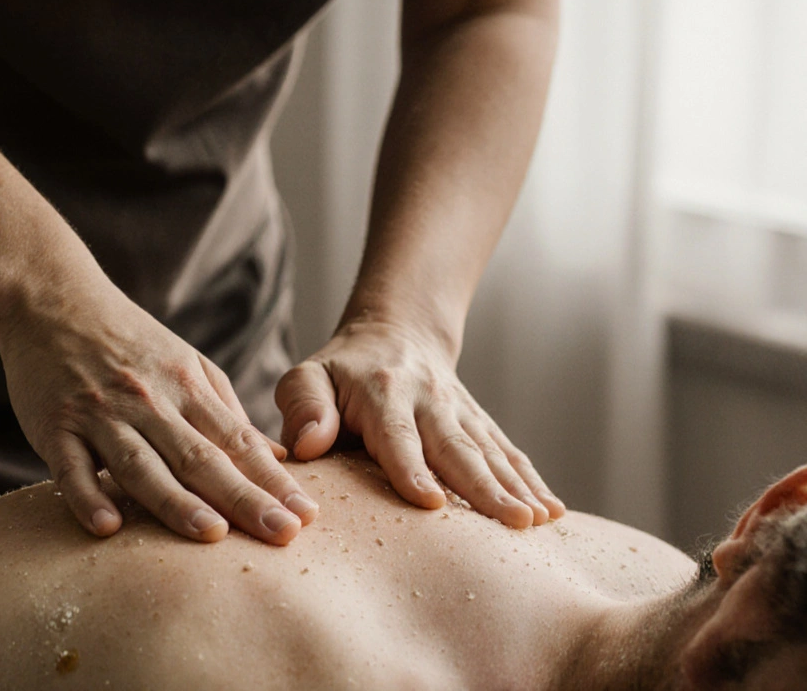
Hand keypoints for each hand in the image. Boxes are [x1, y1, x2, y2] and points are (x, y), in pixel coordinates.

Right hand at [0, 285, 318, 544]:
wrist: (51, 299)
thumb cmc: (126, 342)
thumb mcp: (185, 365)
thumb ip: (226, 415)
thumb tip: (277, 460)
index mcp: (187, 386)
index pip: (238, 441)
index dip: (272, 481)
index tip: (305, 517)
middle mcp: (149, 400)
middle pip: (200, 457)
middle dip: (244, 498)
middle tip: (282, 534)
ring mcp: (100, 414)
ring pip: (141, 464)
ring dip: (176, 501)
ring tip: (211, 534)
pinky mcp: (55, 426)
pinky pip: (71, 467)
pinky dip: (88, 495)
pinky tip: (107, 527)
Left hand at [275, 320, 563, 527]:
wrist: (395, 334)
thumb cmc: (338, 374)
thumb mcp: (307, 378)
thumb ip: (303, 407)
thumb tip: (307, 445)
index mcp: (382, 393)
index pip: (397, 435)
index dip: (412, 468)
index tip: (431, 502)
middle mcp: (429, 401)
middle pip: (457, 448)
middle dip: (484, 487)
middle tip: (512, 521)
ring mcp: (461, 412)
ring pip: (490, 452)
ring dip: (516, 488)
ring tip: (537, 521)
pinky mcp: (480, 424)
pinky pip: (508, 454)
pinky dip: (532, 482)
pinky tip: (553, 512)